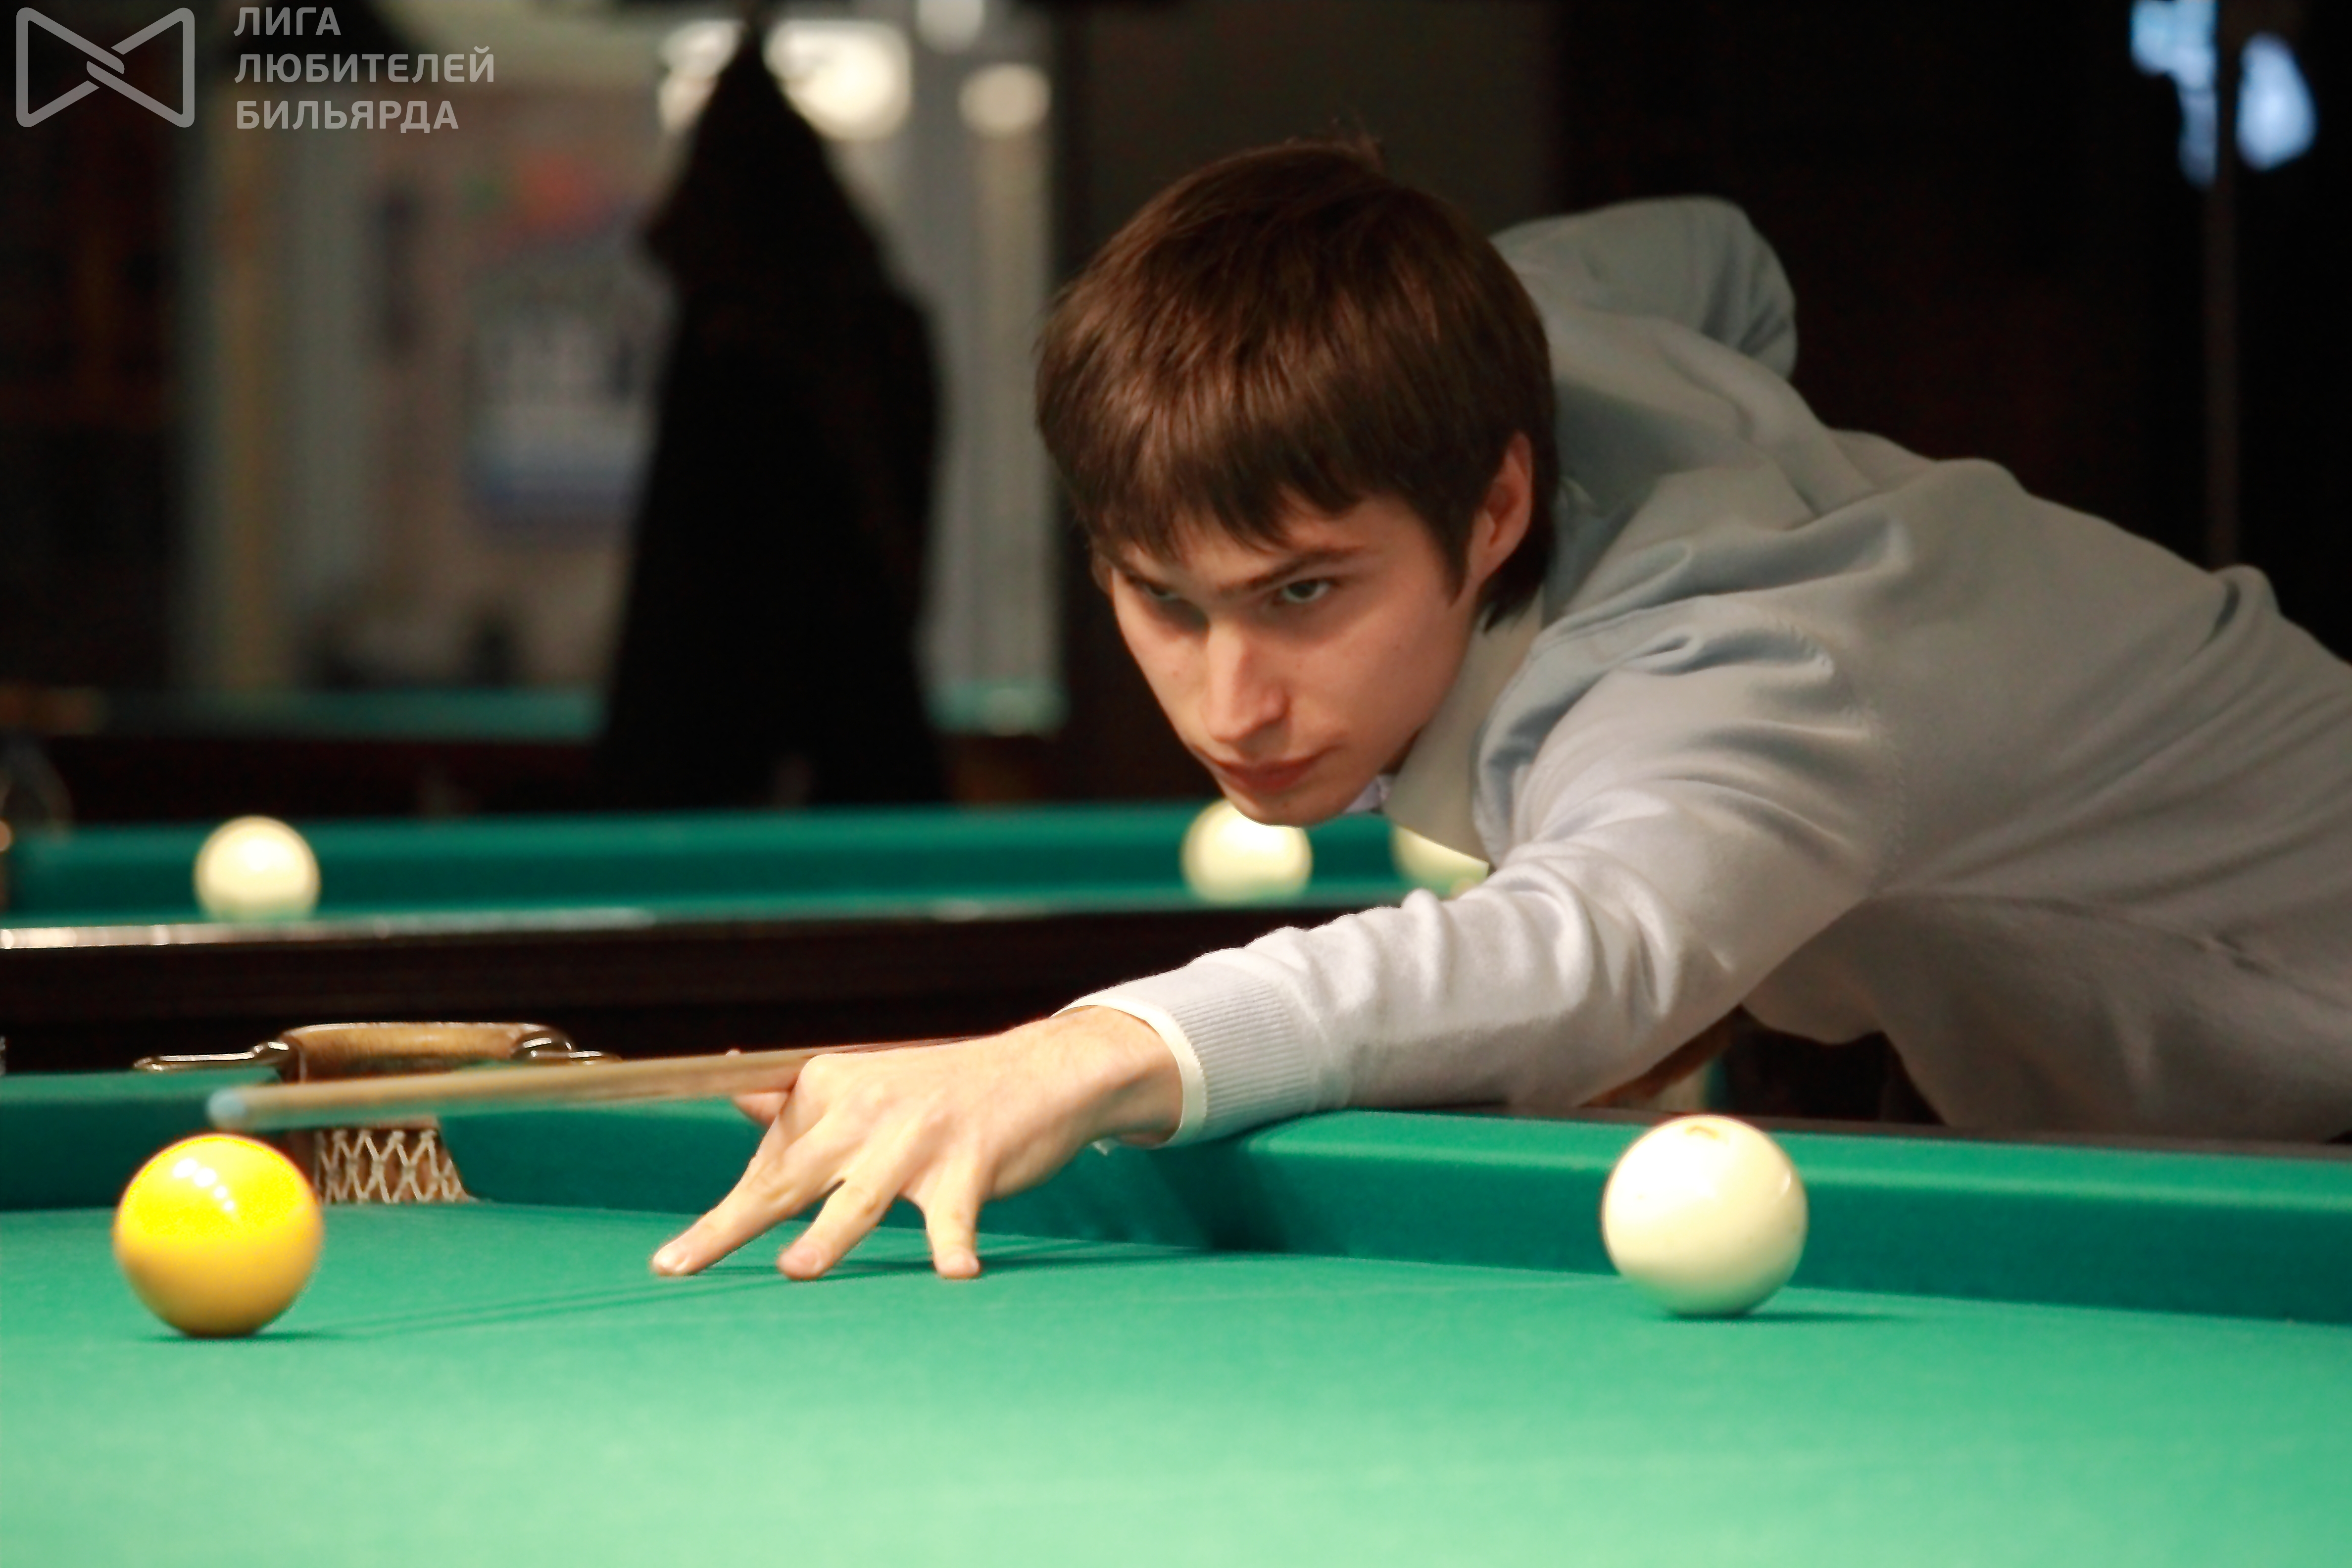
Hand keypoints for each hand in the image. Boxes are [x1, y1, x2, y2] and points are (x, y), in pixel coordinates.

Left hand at [649, 1008, 1180, 1281]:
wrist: (1039, 1070)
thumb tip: (735, 1092)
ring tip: (795, 1270)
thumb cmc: (942, 1091)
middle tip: (678, 1266)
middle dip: (730, 1225)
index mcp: (831, 1089)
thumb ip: (800, 1103)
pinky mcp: (971, 1163)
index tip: (671, 1261)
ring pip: (861, 1196)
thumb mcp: (867, 1087)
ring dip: (829, 1235)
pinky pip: (955, 1214)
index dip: (726, 1211)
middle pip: (788, 1177)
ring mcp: (918, 1138)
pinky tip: (957, 1273)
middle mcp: (866, 1110)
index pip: (769, 1158)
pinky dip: (955, 1244)